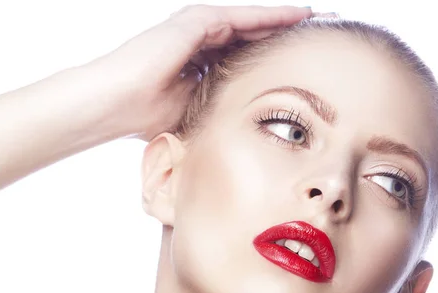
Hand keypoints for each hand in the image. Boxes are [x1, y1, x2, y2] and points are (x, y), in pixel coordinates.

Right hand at [83, 5, 312, 140]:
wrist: (114, 103)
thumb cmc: (146, 116)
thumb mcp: (194, 114)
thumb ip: (217, 110)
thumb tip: (239, 133)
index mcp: (202, 61)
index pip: (247, 56)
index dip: (276, 58)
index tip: (304, 65)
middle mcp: (203, 40)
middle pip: (255, 35)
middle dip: (288, 34)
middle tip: (323, 32)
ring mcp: (200, 27)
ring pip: (254, 22)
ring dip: (288, 19)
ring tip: (321, 18)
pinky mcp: (198, 20)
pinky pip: (245, 17)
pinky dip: (273, 16)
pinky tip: (301, 15)